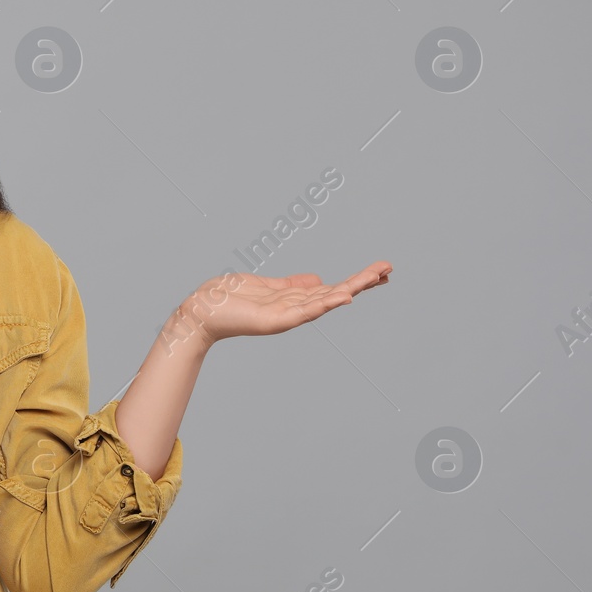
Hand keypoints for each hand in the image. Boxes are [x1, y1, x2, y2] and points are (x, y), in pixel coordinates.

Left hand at [183, 260, 391, 346]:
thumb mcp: (266, 285)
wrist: (201, 311)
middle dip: (363, 282)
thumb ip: (292, 285)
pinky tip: (344, 297)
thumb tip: (319, 279)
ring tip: (376, 278)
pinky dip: (325, 304)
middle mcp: (295, 309)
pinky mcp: (275, 321)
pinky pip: (305, 312)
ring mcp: (287, 316)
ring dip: (352, 289)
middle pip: (336, 294)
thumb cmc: (228, 299)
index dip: (356, 280)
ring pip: (327, 301)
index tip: (381, 270)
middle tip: (389, 269)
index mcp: (294, 299)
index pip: (333, 288)